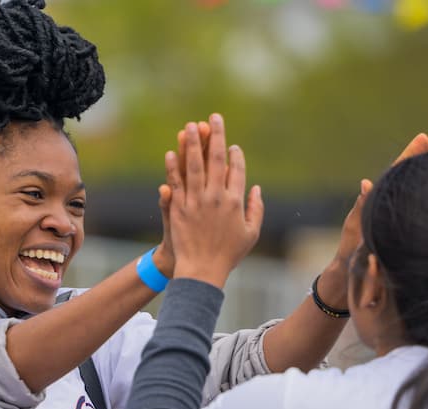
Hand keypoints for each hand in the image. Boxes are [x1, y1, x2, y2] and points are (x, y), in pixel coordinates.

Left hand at [165, 113, 263, 288]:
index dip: (235, 155)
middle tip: (213, 118)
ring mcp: (196, 201)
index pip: (236, 170)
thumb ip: (256, 209)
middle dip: (215, 136)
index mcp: (235, 202)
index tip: (232, 145)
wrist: (202, 270)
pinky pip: (176, 182)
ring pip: (194, 166)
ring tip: (190, 127)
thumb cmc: (228, 255)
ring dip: (192, 144)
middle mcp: (216, 197)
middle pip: (216, 160)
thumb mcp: (251, 234)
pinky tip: (171, 152)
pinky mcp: (179, 207)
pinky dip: (173, 167)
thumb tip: (256, 187)